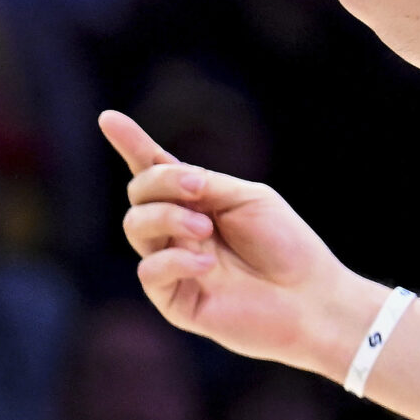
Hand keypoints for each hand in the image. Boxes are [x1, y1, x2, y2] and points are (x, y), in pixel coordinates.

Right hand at [100, 110, 385, 378]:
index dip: (131, 144)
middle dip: (162, 183)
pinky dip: (175, 260)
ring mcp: (175, 265)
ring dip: (167, 217)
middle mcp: (179, 231)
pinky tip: (207, 263)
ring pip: (136, 227)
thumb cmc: (287, 246)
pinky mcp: (175, 301)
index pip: (155, 171)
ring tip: (204, 228)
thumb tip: (167, 175)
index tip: (109, 118)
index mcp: (198, 202)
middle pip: (139, 194)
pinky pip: (150, 272)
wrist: (311, 298)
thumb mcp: (247, 197)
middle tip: (200, 191)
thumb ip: (205, 184)